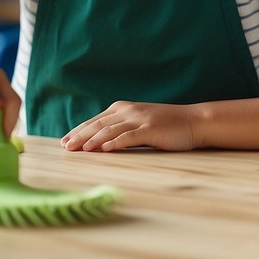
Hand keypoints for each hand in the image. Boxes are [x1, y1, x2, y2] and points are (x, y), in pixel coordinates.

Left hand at [62, 101, 199, 151]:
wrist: (193, 121)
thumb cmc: (166, 125)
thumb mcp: (140, 122)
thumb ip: (121, 128)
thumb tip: (98, 143)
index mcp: (123, 108)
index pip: (95, 120)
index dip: (78, 130)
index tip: (64, 142)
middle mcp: (128, 110)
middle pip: (98, 124)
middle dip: (79, 136)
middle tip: (65, 148)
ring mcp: (140, 119)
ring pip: (110, 129)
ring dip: (93, 140)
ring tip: (80, 150)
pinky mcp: (150, 129)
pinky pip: (129, 136)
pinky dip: (115, 143)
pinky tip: (105, 150)